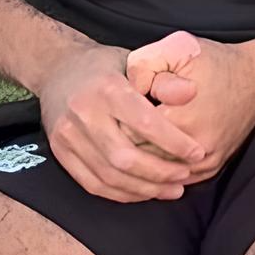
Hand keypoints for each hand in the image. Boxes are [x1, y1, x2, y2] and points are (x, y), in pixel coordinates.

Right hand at [36, 42, 206, 203]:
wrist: (56, 66)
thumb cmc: (104, 65)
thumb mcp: (135, 60)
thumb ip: (164, 79)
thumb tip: (192, 93)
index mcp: (106, 88)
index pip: (145, 123)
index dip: (175, 143)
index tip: (198, 153)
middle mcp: (84, 113)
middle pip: (125, 158)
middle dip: (160, 173)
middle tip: (185, 176)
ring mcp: (67, 135)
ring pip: (109, 176)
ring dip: (144, 189)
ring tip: (171, 189)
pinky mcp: (59, 151)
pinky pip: (92, 183)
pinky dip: (121, 194)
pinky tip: (143, 192)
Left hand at [126, 32, 254, 183]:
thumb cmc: (216, 62)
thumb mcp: (178, 47)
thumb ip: (145, 64)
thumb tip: (128, 89)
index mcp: (179, 118)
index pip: (126, 132)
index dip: (118, 119)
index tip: (120, 108)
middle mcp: (194, 148)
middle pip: (138, 157)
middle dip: (127, 141)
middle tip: (122, 123)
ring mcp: (204, 163)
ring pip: (155, 172)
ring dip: (142, 157)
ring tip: (136, 135)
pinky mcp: (210, 169)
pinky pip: (174, 177)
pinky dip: (160, 166)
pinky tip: (152, 149)